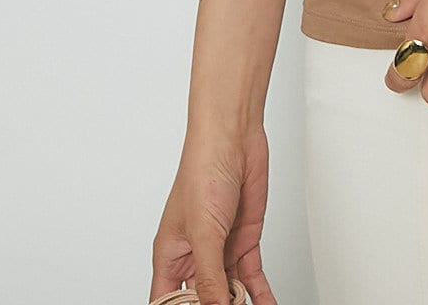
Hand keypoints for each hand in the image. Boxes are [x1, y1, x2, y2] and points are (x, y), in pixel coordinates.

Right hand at [150, 121, 279, 304]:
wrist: (234, 139)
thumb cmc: (203, 171)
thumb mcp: (204, 232)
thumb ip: (209, 276)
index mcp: (171, 255)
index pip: (168, 300)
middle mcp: (195, 254)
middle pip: (201, 299)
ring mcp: (221, 249)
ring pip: (228, 292)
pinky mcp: (244, 241)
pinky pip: (251, 277)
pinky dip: (259, 294)